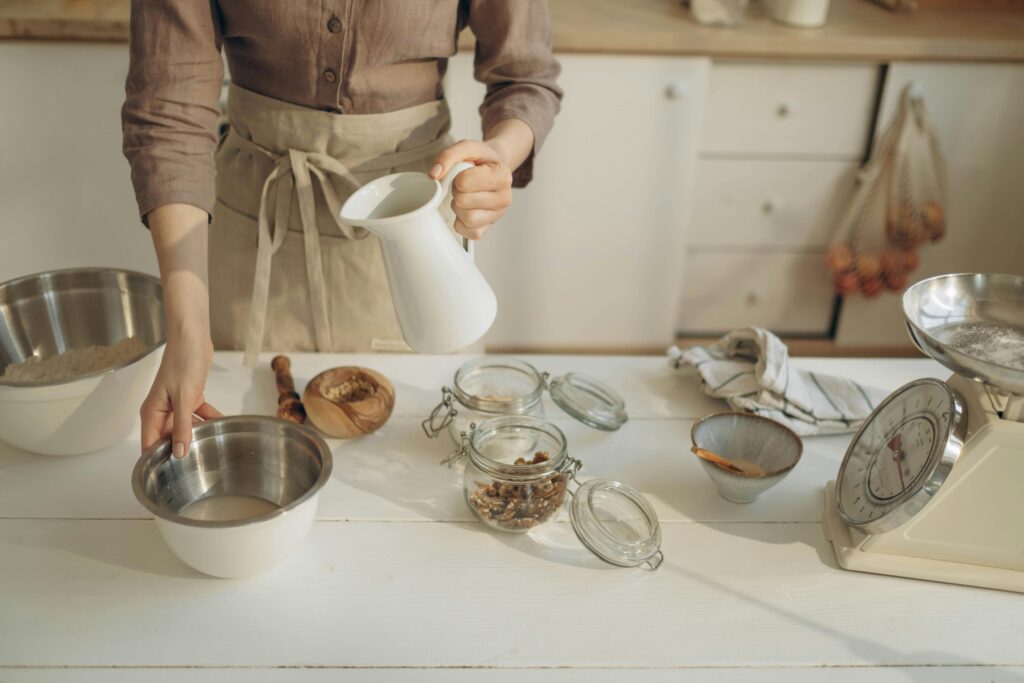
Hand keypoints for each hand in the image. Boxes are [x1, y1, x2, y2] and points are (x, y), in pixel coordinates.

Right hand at [142, 203, 222, 456]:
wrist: (193, 336)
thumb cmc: (183, 362)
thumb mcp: (185, 399)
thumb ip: (183, 428)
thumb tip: (179, 454)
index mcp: (152, 413)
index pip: (149, 446)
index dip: (157, 462)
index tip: (169, 478)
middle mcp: (161, 411)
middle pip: (167, 440)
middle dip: (180, 451)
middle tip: (197, 467)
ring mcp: (176, 404)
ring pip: (185, 428)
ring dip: (198, 435)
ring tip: (212, 448)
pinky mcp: (190, 396)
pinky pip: (198, 415)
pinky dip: (209, 420)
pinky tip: (222, 425)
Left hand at [430, 140, 512, 240]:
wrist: (491, 168)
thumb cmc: (479, 160)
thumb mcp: (466, 148)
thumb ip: (449, 155)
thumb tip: (434, 174)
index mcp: (503, 176)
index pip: (464, 182)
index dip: (458, 177)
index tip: (464, 174)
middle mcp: (505, 198)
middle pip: (464, 201)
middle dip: (456, 192)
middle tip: (462, 187)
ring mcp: (498, 216)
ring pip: (468, 219)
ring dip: (458, 208)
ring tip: (464, 197)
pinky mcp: (488, 228)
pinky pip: (468, 232)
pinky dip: (460, 222)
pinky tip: (465, 210)